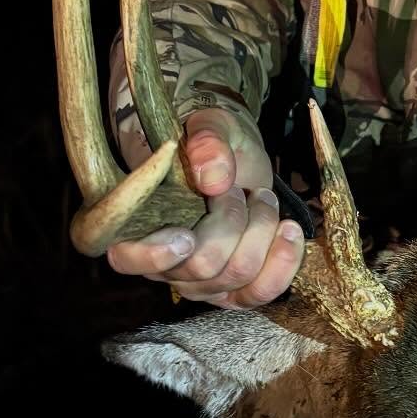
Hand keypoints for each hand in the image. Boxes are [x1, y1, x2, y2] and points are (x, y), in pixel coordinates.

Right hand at [107, 106, 304, 306]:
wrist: (236, 159)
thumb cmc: (211, 143)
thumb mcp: (208, 125)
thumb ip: (207, 141)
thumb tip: (212, 178)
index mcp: (135, 227)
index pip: (128, 260)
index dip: (155, 255)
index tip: (185, 234)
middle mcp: (163, 265)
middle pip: (201, 265)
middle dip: (231, 221)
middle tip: (237, 190)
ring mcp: (200, 282)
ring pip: (236, 274)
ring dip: (260, 230)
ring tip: (263, 199)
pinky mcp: (235, 289)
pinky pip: (260, 292)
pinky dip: (282, 261)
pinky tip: (288, 230)